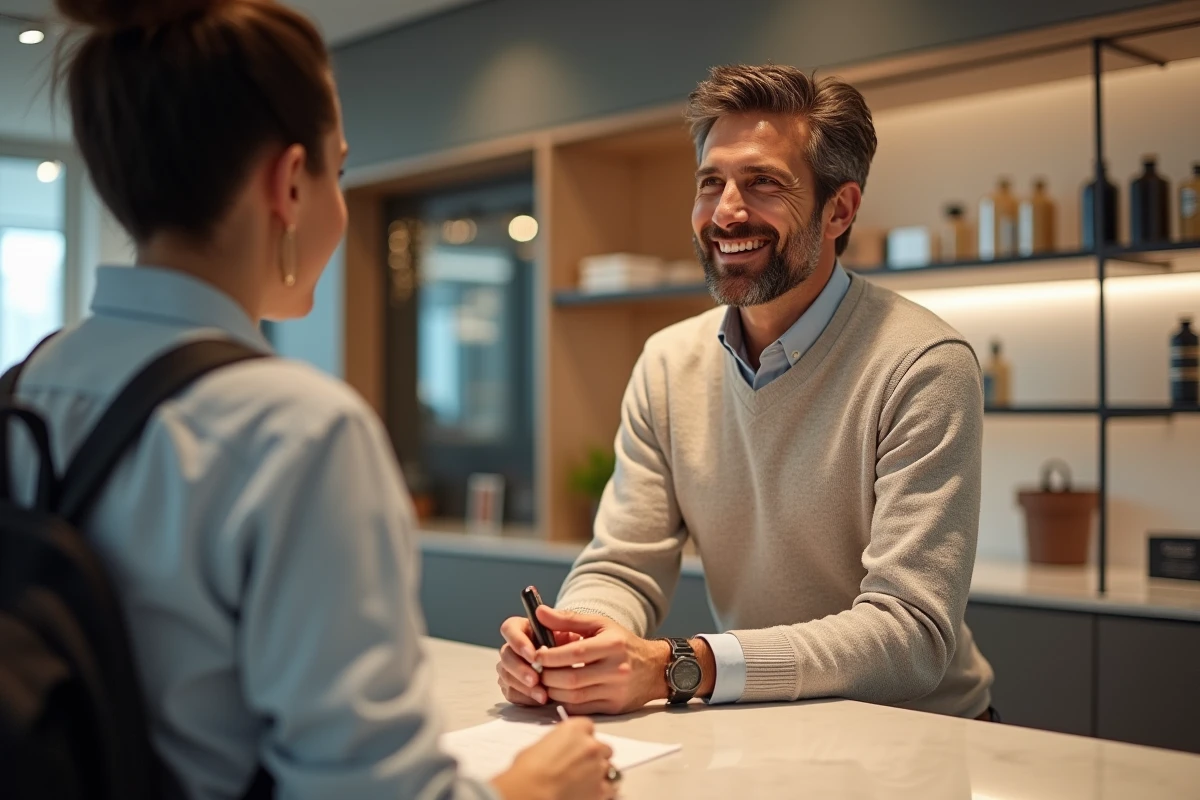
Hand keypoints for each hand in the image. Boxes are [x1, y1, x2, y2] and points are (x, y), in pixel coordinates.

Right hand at [490, 717, 616, 799]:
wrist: (531, 792)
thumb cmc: (528, 770)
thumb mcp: (539, 746)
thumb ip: (557, 744)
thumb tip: (558, 752)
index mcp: (575, 728)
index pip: (588, 727)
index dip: (583, 737)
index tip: (577, 745)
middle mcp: (591, 745)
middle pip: (603, 747)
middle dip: (594, 756)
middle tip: (581, 765)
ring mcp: (599, 767)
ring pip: (610, 767)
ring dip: (600, 773)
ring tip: (586, 782)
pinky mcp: (601, 789)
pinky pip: (610, 788)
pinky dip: (603, 791)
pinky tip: (590, 793)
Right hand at [497, 610, 582, 705]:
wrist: (590, 666)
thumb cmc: (582, 643)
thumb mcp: (579, 628)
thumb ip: (561, 619)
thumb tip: (541, 610)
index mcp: (526, 628)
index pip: (509, 629)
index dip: (517, 642)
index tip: (533, 655)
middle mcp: (516, 647)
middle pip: (505, 655)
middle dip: (519, 669)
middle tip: (536, 680)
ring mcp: (513, 667)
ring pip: (506, 676)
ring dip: (523, 686)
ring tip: (543, 695)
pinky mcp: (516, 686)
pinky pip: (512, 693)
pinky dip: (525, 697)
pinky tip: (540, 700)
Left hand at [533, 607, 670, 714]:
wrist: (655, 669)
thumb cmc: (623, 643)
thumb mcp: (600, 624)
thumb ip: (568, 619)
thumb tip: (539, 613)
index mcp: (613, 645)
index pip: (575, 653)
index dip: (550, 656)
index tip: (535, 654)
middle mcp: (617, 669)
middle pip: (572, 679)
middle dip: (548, 676)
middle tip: (535, 670)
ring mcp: (616, 691)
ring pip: (574, 697)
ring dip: (553, 691)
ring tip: (544, 681)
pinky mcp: (614, 707)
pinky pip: (582, 709)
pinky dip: (565, 702)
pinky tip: (559, 692)